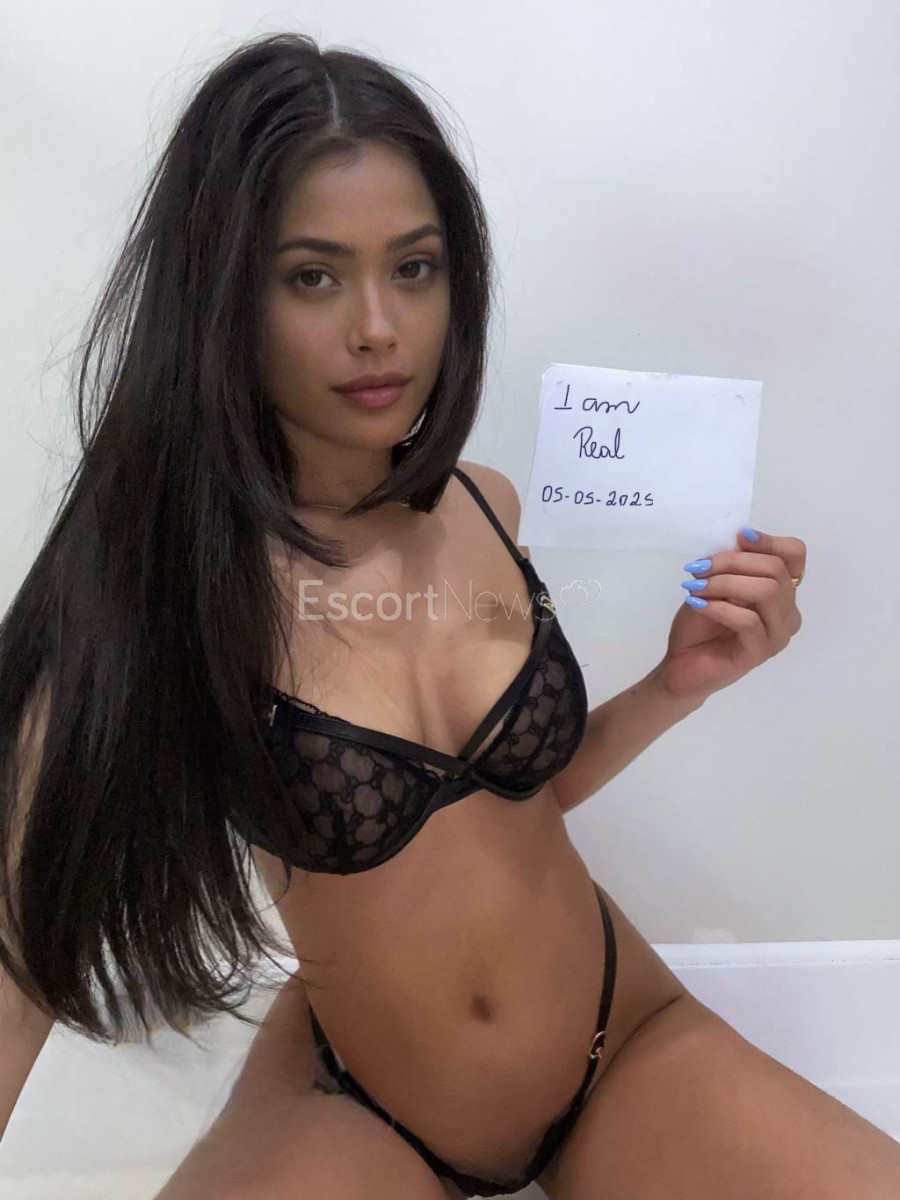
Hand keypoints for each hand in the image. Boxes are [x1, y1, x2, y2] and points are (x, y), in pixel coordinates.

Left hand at [654, 528, 806, 703]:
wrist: (681, 664)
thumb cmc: (699, 625)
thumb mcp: (714, 584)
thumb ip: (733, 564)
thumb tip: (741, 536)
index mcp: (780, 591)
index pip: (794, 555)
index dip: (769, 540)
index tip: (738, 537)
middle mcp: (787, 612)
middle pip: (775, 569)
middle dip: (732, 562)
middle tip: (699, 569)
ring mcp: (778, 634)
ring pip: (766, 591)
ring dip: (724, 583)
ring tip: (696, 587)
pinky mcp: (761, 652)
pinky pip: (748, 620)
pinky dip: (718, 607)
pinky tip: (698, 605)